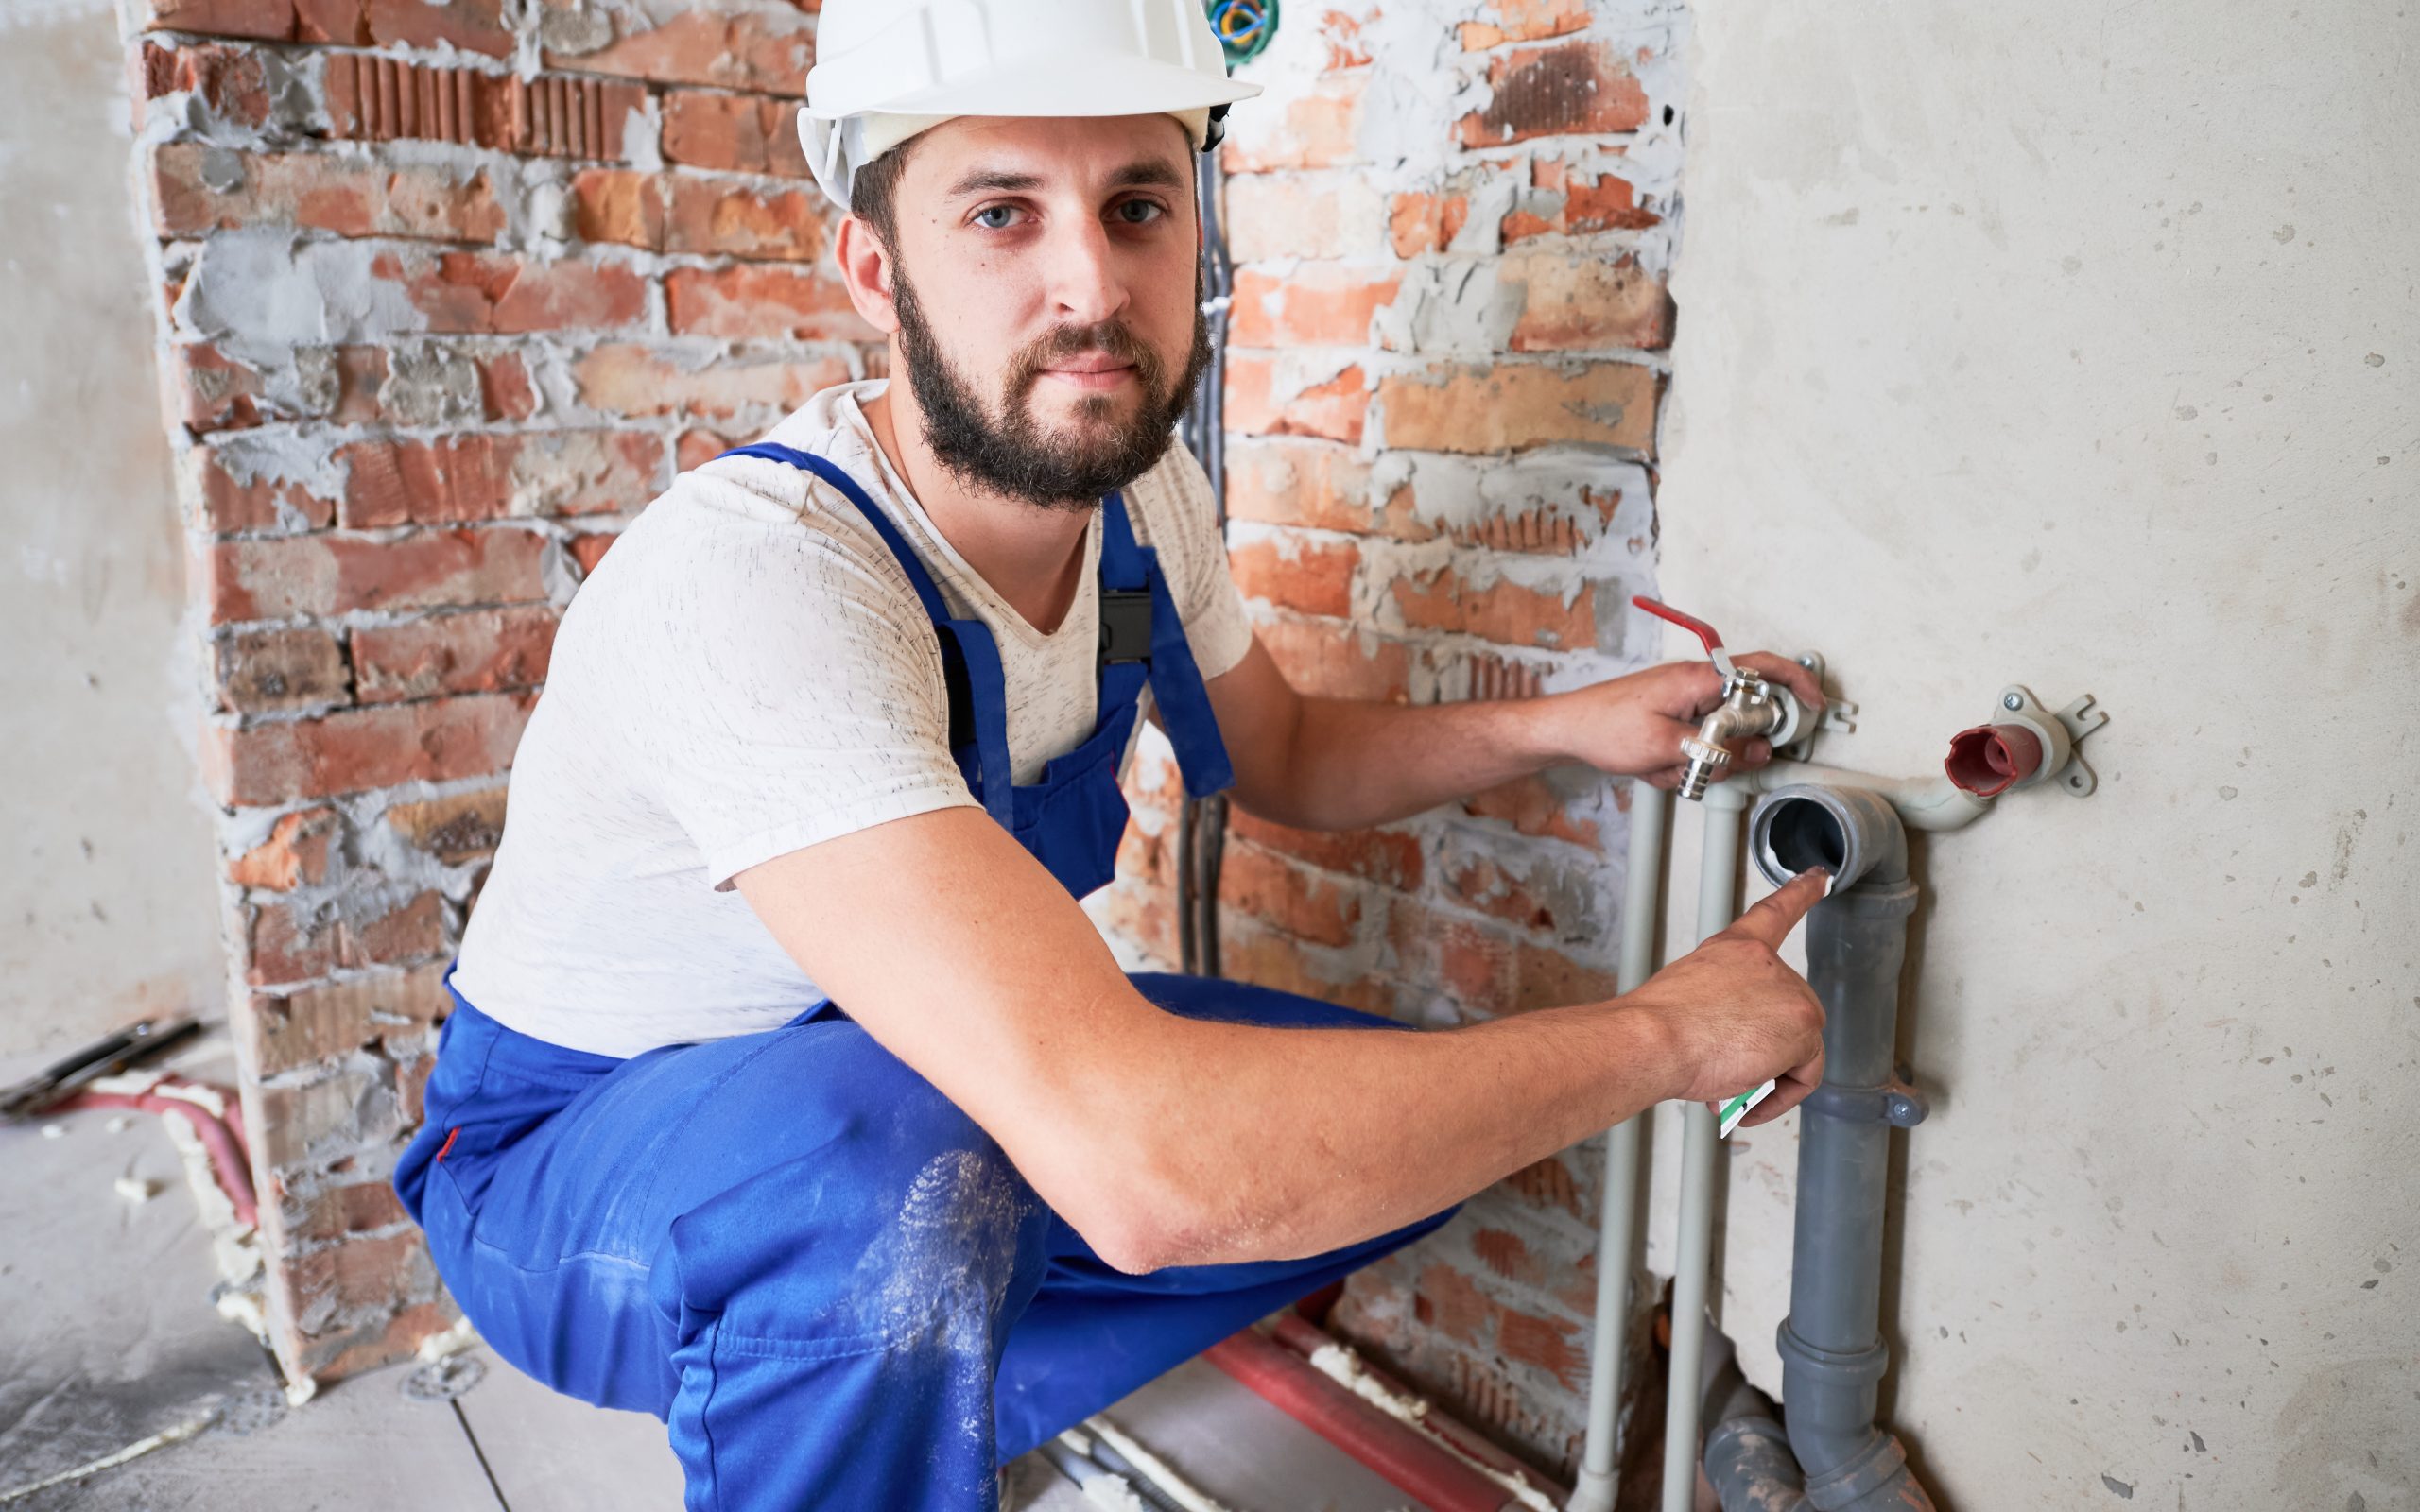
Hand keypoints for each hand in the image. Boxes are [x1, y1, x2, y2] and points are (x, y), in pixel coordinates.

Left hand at [1543, 655, 1825, 787]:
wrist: (1565, 729)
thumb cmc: (1603, 727)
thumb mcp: (1667, 747)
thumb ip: (1720, 749)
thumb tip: (1759, 751)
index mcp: (1698, 678)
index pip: (1763, 669)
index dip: (1796, 683)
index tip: (1815, 704)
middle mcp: (1694, 683)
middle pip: (1743, 716)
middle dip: (1726, 751)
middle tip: (1703, 764)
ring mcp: (1683, 700)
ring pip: (1717, 738)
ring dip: (1695, 762)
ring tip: (1663, 766)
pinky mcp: (1671, 717)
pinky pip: (1694, 744)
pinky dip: (1677, 763)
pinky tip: (1652, 767)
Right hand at [1623, 869, 1828, 1128]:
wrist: (1653, 1039)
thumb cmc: (1655, 1026)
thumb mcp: (1687, 998)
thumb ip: (1722, 1009)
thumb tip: (1731, 1049)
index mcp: (1735, 949)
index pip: (1774, 913)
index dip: (1801, 892)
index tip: (1820, 877)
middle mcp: (1768, 964)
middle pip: (1789, 1017)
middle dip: (1762, 1055)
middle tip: (1722, 1075)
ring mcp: (1790, 993)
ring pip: (1797, 1053)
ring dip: (1765, 1080)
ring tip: (1726, 1087)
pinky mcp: (1803, 1027)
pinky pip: (1804, 1077)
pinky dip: (1779, 1096)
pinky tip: (1746, 1099)